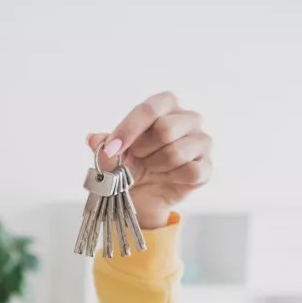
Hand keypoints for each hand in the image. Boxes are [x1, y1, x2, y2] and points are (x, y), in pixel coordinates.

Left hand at [87, 91, 211, 228]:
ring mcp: (201, 142)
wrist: (140, 197)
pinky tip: (166, 178)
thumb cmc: (129, 165)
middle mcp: (188, 118)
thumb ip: (103, 146)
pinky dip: (171, 179)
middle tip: (137, 158)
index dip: (128, 129)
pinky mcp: (206, 167)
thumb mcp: (111, 155)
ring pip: (176, 153)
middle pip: (166, 129)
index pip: (149, 109)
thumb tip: (94, 140)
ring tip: (151, 168)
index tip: (112, 149)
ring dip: (155, 166)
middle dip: (143, 150)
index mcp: (165, 105)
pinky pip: (190, 172)